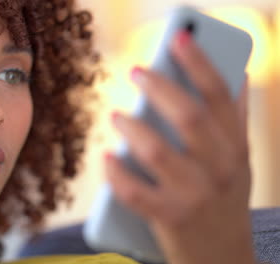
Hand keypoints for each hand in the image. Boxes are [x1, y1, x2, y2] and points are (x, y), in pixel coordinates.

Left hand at [104, 30, 254, 263]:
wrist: (223, 259)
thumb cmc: (224, 201)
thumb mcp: (239, 163)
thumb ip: (236, 123)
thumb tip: (236, 77)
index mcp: (236, 149)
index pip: (220, 96)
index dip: (199, 63)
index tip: (178, 38)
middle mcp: (220, 170)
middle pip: (189, 117)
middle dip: (160, 88)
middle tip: (136, 70)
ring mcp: (195, 196)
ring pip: (157, 152)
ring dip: (132, 129)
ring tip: (116, 115)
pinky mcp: (169, 219)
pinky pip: (134, 192)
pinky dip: (115, 173)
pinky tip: (105, 158)